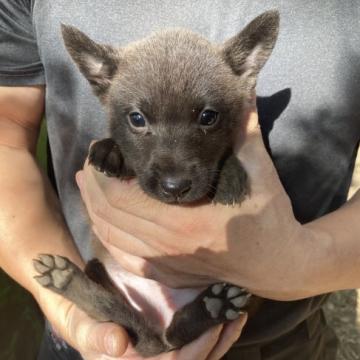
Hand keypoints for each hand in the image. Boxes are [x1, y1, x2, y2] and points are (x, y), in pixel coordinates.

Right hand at [38, 287, 245, 359]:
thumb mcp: (82, 326)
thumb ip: (96, 335)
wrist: (83, 314)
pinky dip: (214, 335)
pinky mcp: (166, 345)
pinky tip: (226, 319)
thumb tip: (118, 345)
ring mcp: (161, 356)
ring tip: (238, 315)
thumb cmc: (83, 321)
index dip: (194, 350)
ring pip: (199, 358)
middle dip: (216, 343)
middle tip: (233, 315)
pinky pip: (195, 346)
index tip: (212, 326)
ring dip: (222, 339)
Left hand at [77, 109, 324, 299]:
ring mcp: (165, 264)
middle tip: (89, 165)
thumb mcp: (260, 172)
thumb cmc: (268, 217)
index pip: (122, 194)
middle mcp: (168, 245)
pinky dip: (108, 238)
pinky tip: (104, 222)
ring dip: (94, 210)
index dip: (102, 172)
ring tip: (88, 187)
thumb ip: (246, 131)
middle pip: (109, 214)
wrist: (277, 264)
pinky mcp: (167, 275)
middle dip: (92, 187)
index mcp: (185, 218)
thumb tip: (246, 88)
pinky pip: (124, 257)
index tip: (99, 151)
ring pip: (111, 236)